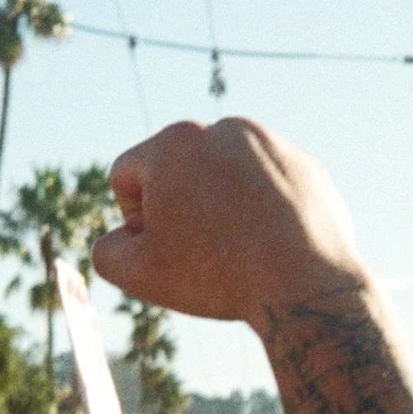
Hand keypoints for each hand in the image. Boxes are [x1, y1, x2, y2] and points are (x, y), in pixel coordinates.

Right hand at [91, 119, 366, 325]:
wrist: (305, 285)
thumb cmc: (215, 275)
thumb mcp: (137, 272)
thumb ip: (107, 249)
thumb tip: (122, 236)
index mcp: (174, 141)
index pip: (128, 176)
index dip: (135, 220)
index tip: (165, 248)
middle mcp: (224, 129)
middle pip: (178, 171)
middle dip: (180, 206)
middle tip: (202, 251)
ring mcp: (271, 144)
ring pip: (225, 176)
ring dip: (222, 206)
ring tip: (240, 247)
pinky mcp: (305, 165)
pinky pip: (267, 186)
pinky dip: (263, 210)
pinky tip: (271, 243)